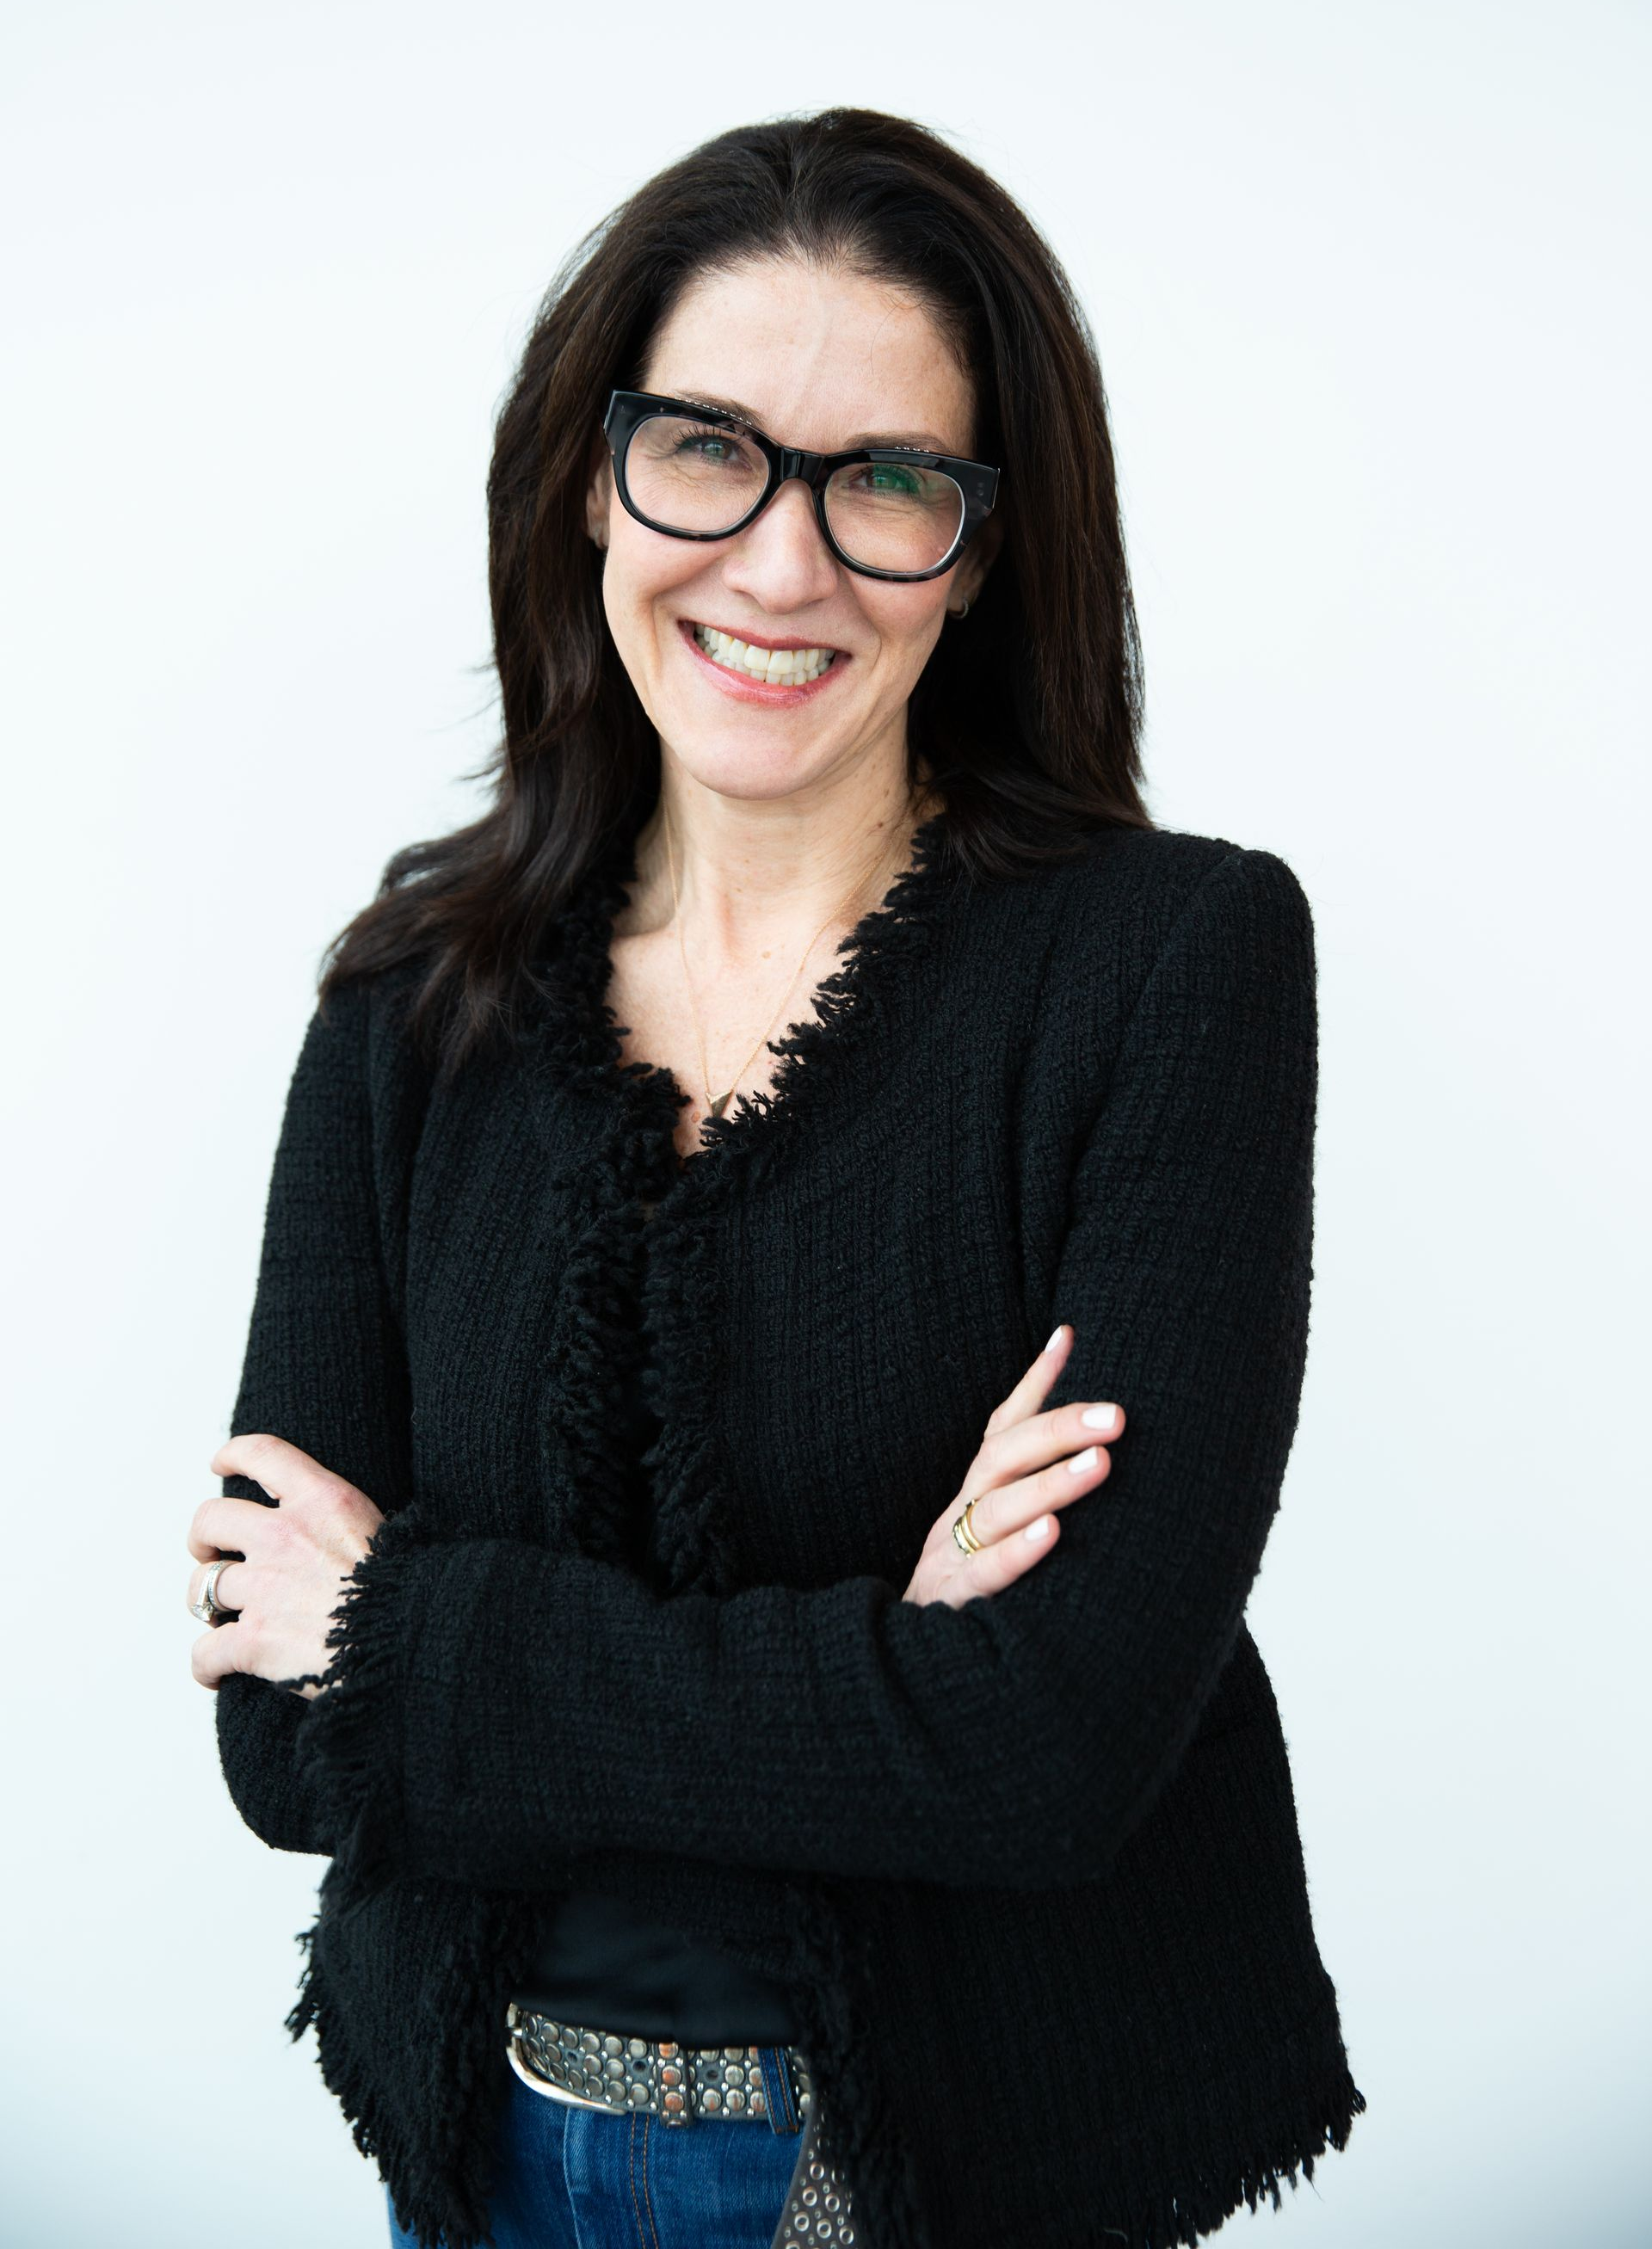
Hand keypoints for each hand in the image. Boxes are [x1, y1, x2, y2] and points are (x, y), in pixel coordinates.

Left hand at [187, 1435, 385, 1698]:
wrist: (415, 1639)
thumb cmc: (407, 1592)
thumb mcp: (380, 1529)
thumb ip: (338, 1519)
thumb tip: (321, 1529)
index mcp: (323, 1500)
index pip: (263, 1454)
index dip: (233, 1455)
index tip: (220, 1464)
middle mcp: (285, 1536)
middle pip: (212, 1519)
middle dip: (203, 1539)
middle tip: (209, 1555)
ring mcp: (265, 1587)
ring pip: (202, 1587)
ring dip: (205, 1604)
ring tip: (220, 1620)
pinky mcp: (255, 1640)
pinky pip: (206, 1650)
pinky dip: (207, 1665)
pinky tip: (215, 1674)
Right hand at [902, 1326, 1123, 1609]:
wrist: (908, 1668)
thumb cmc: (971, 1588)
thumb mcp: (996, 1531)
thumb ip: (1035, 1488)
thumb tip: (1084, 1434)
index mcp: (976, 1493)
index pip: (1004, 1426)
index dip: (1036, 1382)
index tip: (1070, 1337)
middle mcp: (961, 1513)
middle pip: (1005, 1455)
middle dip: (1060, 1429)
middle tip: (1117, 1416)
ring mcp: (951, 1554)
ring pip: (997, 1509)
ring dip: (1050, 1483)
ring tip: (1099, 1463)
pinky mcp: (952, 1601)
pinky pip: (985, 1573)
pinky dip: (1018, 1553)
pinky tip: (1053, 1535)